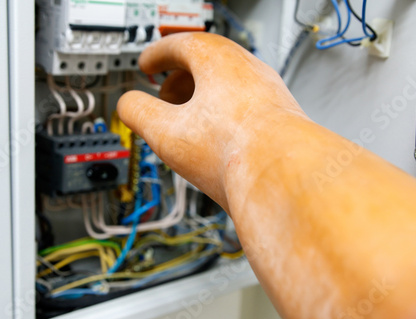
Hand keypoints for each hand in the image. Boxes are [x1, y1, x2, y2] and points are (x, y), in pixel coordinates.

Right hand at [117, 32, 307, 212]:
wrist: (286, 177)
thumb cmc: (236, 151)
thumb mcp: (167, 132)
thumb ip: (138, 113)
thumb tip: (128, 105)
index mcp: (219, 61)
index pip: (182, 44)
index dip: (157, 55)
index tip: (147, 65)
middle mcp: (249, 69)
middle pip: (207, 62)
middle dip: (180, 78)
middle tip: (164, 94)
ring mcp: (269, 93)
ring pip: (228, 84)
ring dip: (203, 97)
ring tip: (188, 119)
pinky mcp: (281, 117)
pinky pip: (245, 104)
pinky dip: (224, 113)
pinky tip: (217, 139)